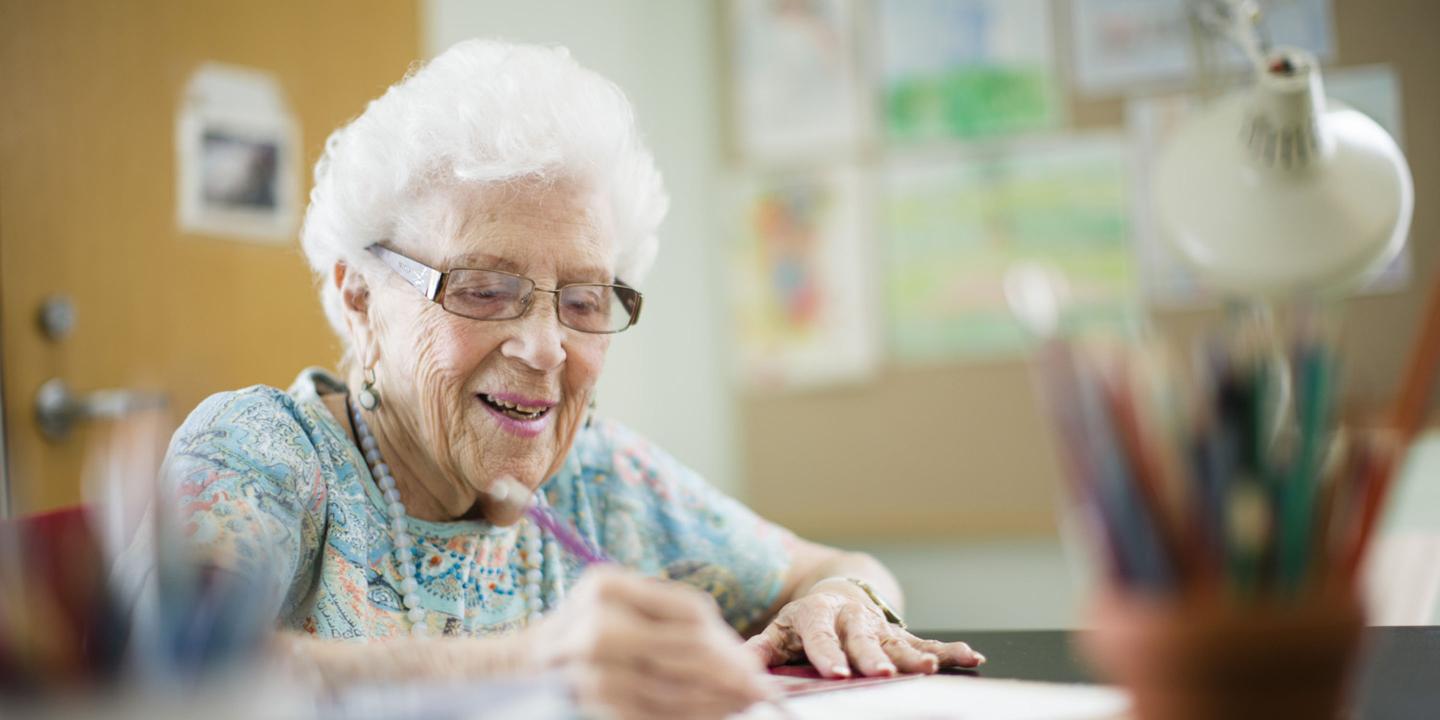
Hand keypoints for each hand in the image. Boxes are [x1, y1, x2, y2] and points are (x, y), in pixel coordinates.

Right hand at [528, 566, 773, 719]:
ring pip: (675, 687)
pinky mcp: (589, 703)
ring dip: (716, 701)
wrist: (519, 668)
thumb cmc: (583, 635)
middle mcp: (597, 622)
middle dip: (730, 673)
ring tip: (740, 705)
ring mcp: (589, 667)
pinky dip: (687, 716)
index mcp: (608, 586)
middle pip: (687, 648)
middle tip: (758, 689)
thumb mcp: (619, 609)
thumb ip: (668, 620)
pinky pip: (652, 714)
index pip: (688, 611)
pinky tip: (707, 716)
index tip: (751, 661)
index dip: (726, 639)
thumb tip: (738, 656)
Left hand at [744, 578, 984, 677]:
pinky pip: (928, 643)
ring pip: (898, 641)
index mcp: (817, 615)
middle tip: (880, 673)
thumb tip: (739, 666)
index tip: (835, 672)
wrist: (838, 588)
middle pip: (861, 638)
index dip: (827, 654)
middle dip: (871, 657)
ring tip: (928, 669)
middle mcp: (852, 618)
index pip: (820, 635)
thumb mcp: (780, 629)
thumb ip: (761, 648)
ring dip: (915, 656)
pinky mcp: (899, 634)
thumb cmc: (805, 620)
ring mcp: (879, 625)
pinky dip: (949, 651)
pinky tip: (971, 657)